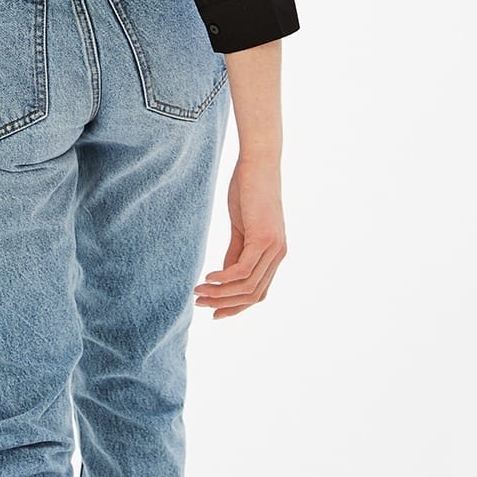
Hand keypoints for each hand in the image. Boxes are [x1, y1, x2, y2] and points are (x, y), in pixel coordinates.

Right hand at [193, 153, 285, 317]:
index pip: (257, 293)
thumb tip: (225, 275)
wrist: (259, 163)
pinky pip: (243, 270)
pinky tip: (208, 277)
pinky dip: (224, 278)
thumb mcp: (241, 226)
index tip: (213, 312)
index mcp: (274, 254)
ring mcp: (273, 248)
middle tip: (199, 304)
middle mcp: (278, 255)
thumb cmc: (248, 189)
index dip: (236, 306)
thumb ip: (236, 251)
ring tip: (198, 292)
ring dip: (221, 294)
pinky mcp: (263, 239)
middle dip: (225, 304)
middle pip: (253, 295)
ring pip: (247, 286)